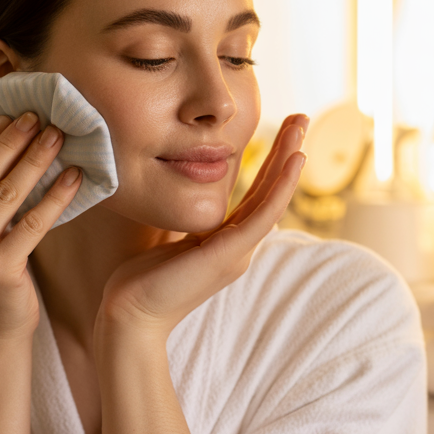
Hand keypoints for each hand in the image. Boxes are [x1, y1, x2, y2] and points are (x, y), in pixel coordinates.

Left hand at [94, 114, 307, 342]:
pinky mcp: (230, 254)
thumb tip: (186, 196)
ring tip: (301, 127)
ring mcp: (239, 251)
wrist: (131, 316)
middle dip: (287, 152)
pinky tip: (294, 160)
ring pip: (273, 198)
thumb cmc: (142, 281)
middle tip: (302, 117)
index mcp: (228, 242)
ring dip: (288, 160)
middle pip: (271, 192)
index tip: (282, 132)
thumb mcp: (171, 240)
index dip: (271, 163)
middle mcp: (240, 246)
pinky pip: (263, 214)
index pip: (257, 196)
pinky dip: (281, 187)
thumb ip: (189, 222)